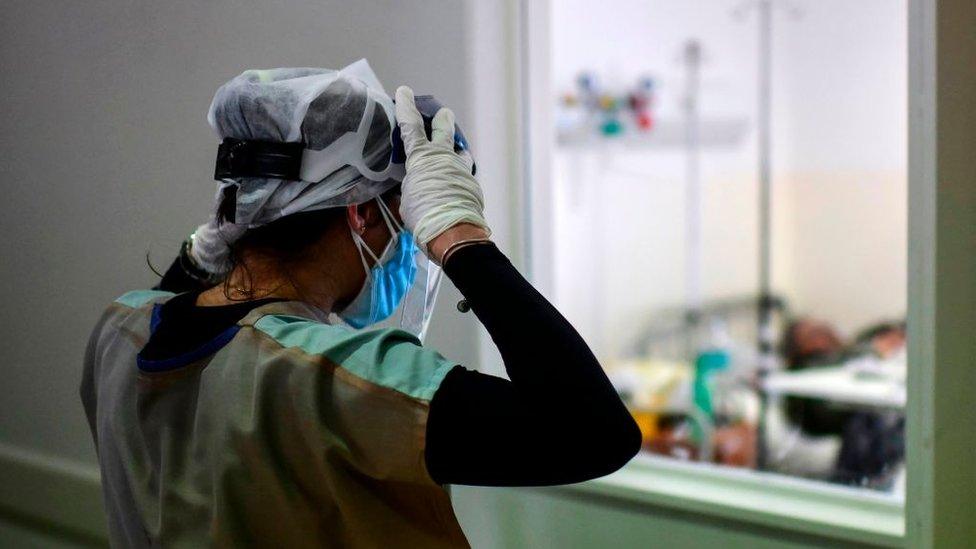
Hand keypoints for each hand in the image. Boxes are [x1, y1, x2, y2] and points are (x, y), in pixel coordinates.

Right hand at [394, 86, 490, 256]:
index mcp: (422, 158)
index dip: (406, 108)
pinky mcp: (472, 185)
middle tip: (444, 114)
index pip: (412, 126)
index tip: (405, 92)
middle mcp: (444, 158)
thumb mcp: (407, 198)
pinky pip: (463, 175)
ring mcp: (461, 170)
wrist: (454, 233)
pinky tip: (453, 186)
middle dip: (442, 120)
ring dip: (455, 152)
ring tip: (452, 154)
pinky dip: (457, 177)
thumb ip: (413, 183)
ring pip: (459, 153)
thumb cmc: (423, 216)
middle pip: (444, 130)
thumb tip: (419, 183)